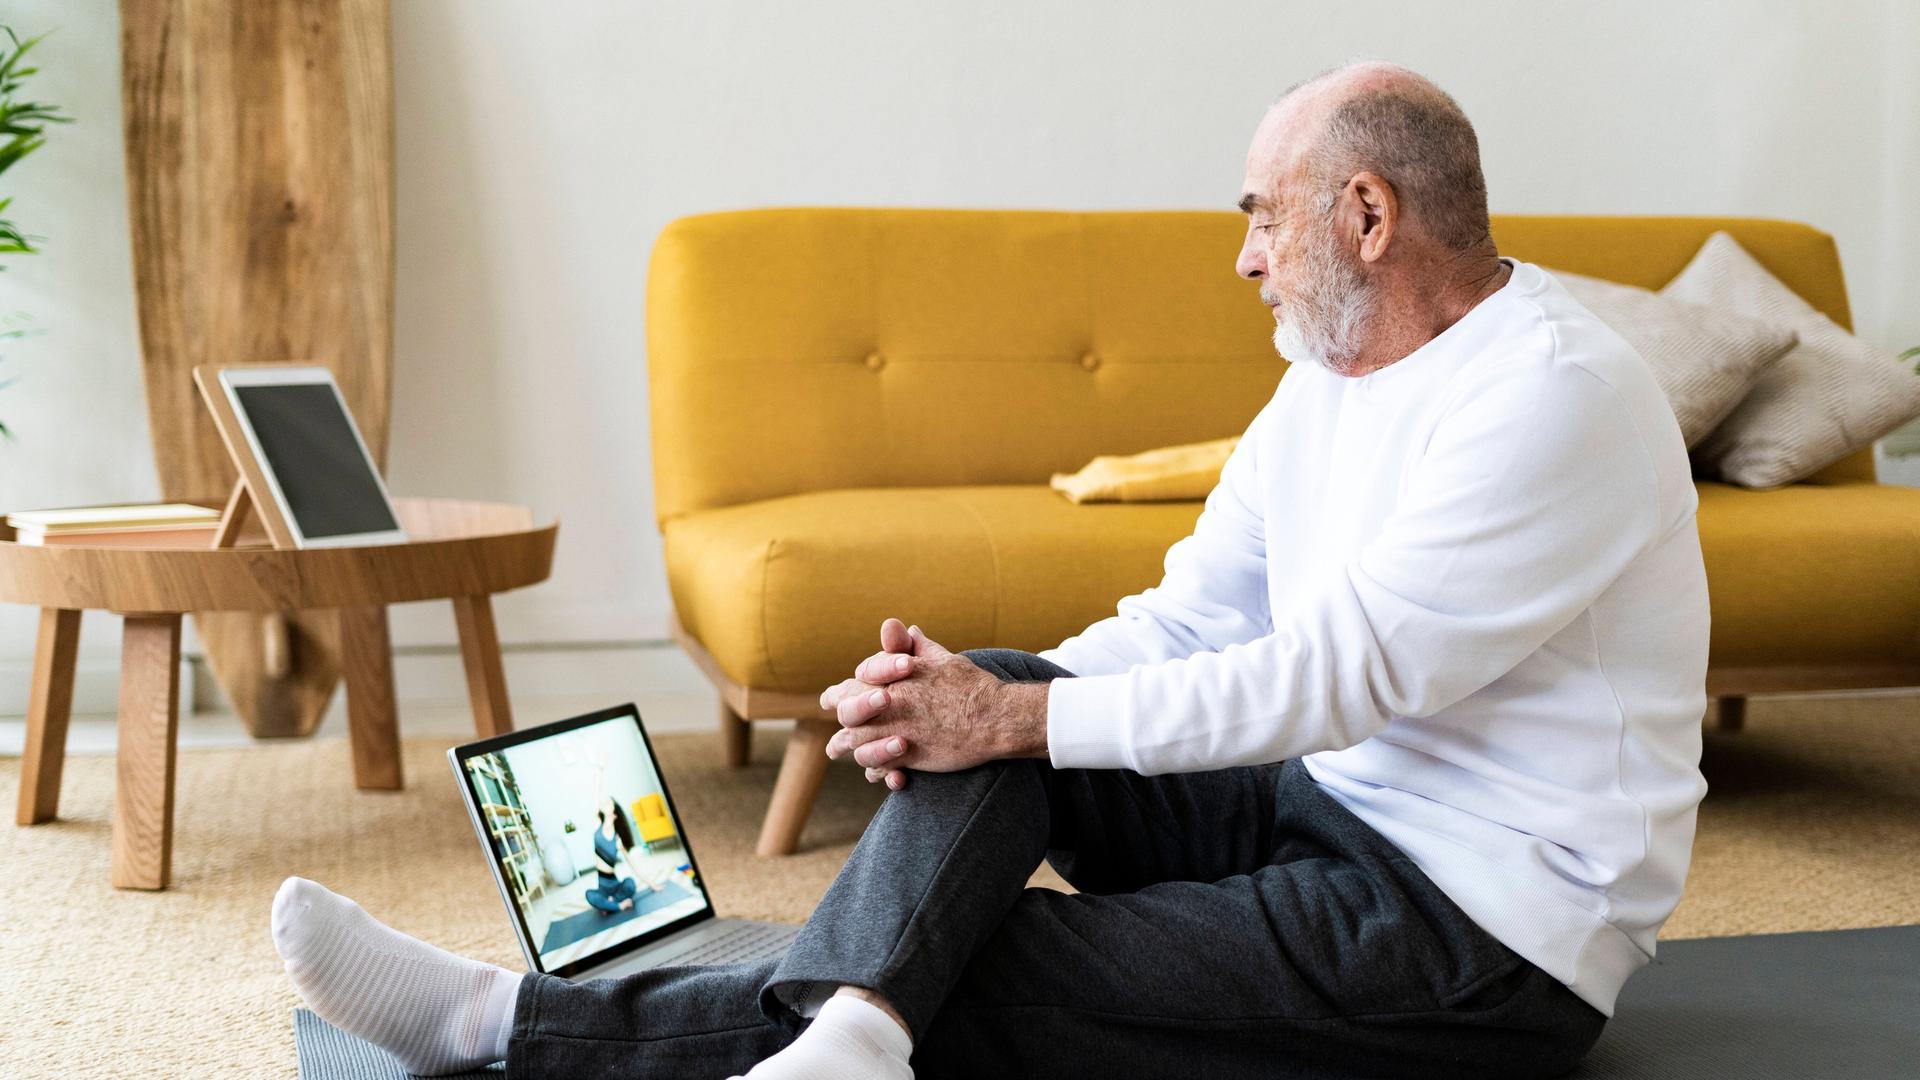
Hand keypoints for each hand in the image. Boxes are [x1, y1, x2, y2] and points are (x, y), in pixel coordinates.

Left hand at [820, 619, 1047, 784]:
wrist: (993, 716)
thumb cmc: (971, 685)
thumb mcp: (942, 659)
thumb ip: (917, 646)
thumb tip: (904, 629)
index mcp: (895, 676)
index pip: (859, 677)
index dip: (843, 687)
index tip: (832, 695)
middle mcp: (889, 701)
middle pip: (847, 709)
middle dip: (839, 715)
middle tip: (832, 718)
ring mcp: (895, 728)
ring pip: (856, 740)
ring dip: (846, 746)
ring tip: (836, 749)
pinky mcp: (907, 754)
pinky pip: (879, 765)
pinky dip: (874, 769)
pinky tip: (873, 771)